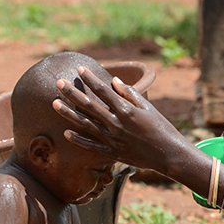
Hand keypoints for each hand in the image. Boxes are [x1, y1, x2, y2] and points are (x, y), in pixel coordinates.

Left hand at [53, 67, 190, 176]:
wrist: (168, 154)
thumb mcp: (148, 107)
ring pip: (85, 124)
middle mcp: (116, 123)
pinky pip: (92, 146)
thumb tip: (114, 81)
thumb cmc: (161, 128)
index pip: (103, 90)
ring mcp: (113, 138)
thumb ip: (130, 94)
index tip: (79, 69)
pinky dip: (78, 140)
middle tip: (58, 83)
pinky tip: (66, 133)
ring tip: (54, 103)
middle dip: (72, 93)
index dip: (90, 79)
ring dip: (69, 113)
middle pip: (89, 105)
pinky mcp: (113, 152)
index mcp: (126, 109)